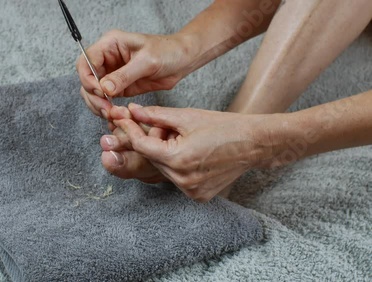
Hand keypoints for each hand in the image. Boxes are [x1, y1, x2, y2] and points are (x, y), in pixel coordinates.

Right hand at [76, 29, 195, 118]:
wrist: (183, 60)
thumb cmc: (168, 51)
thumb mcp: (147, 61)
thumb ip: (124, 75)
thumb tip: (104, 88)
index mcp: (110, 44)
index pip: (86, 61)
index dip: (88, 78)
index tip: (99, 92)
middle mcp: (107, 59)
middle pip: (86, 79)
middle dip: (93, 96)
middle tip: (106, 109)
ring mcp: (112, 74)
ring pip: (93, 92)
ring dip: (99, 105)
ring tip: (112, 115)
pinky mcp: (119, 87)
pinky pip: (106, 100)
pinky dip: (108, 109)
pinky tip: (116, 115)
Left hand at [113, 104, 276, 201]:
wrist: (254, 144)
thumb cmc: (223, 126)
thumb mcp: (186, 117)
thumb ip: (155, 116)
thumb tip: (132, 112)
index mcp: (178, 159)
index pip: (141, 146)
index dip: (129, 130)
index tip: (122, 119)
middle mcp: (182, 180)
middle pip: (151, 158)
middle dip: (150, 141)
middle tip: (161, 127)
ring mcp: (191, 191)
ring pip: (163, 169)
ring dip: (163, 154)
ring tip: (181, 139)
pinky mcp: (198, 196)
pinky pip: (177, 179)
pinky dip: (176, 166)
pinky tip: (190, 153)